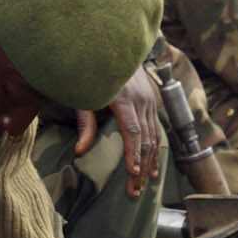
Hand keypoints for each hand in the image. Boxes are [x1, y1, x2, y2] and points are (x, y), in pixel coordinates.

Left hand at [72, 70, 164, 195]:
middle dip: (141, 166)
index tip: (133, 173)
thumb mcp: (84, 96)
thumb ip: (85, 124)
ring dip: (150, 161)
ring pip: (155, 135)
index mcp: (124, 98)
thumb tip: (80, 152)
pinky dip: (155, 149)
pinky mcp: (154, 99)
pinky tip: (153, 166)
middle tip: (134, 190)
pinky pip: (157, 128)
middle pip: (146, 138)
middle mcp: (142, 100)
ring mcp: (151, 99)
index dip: (133, 153)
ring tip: (145, 183)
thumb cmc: (93, 73)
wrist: (115, 48)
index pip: (132, 131)